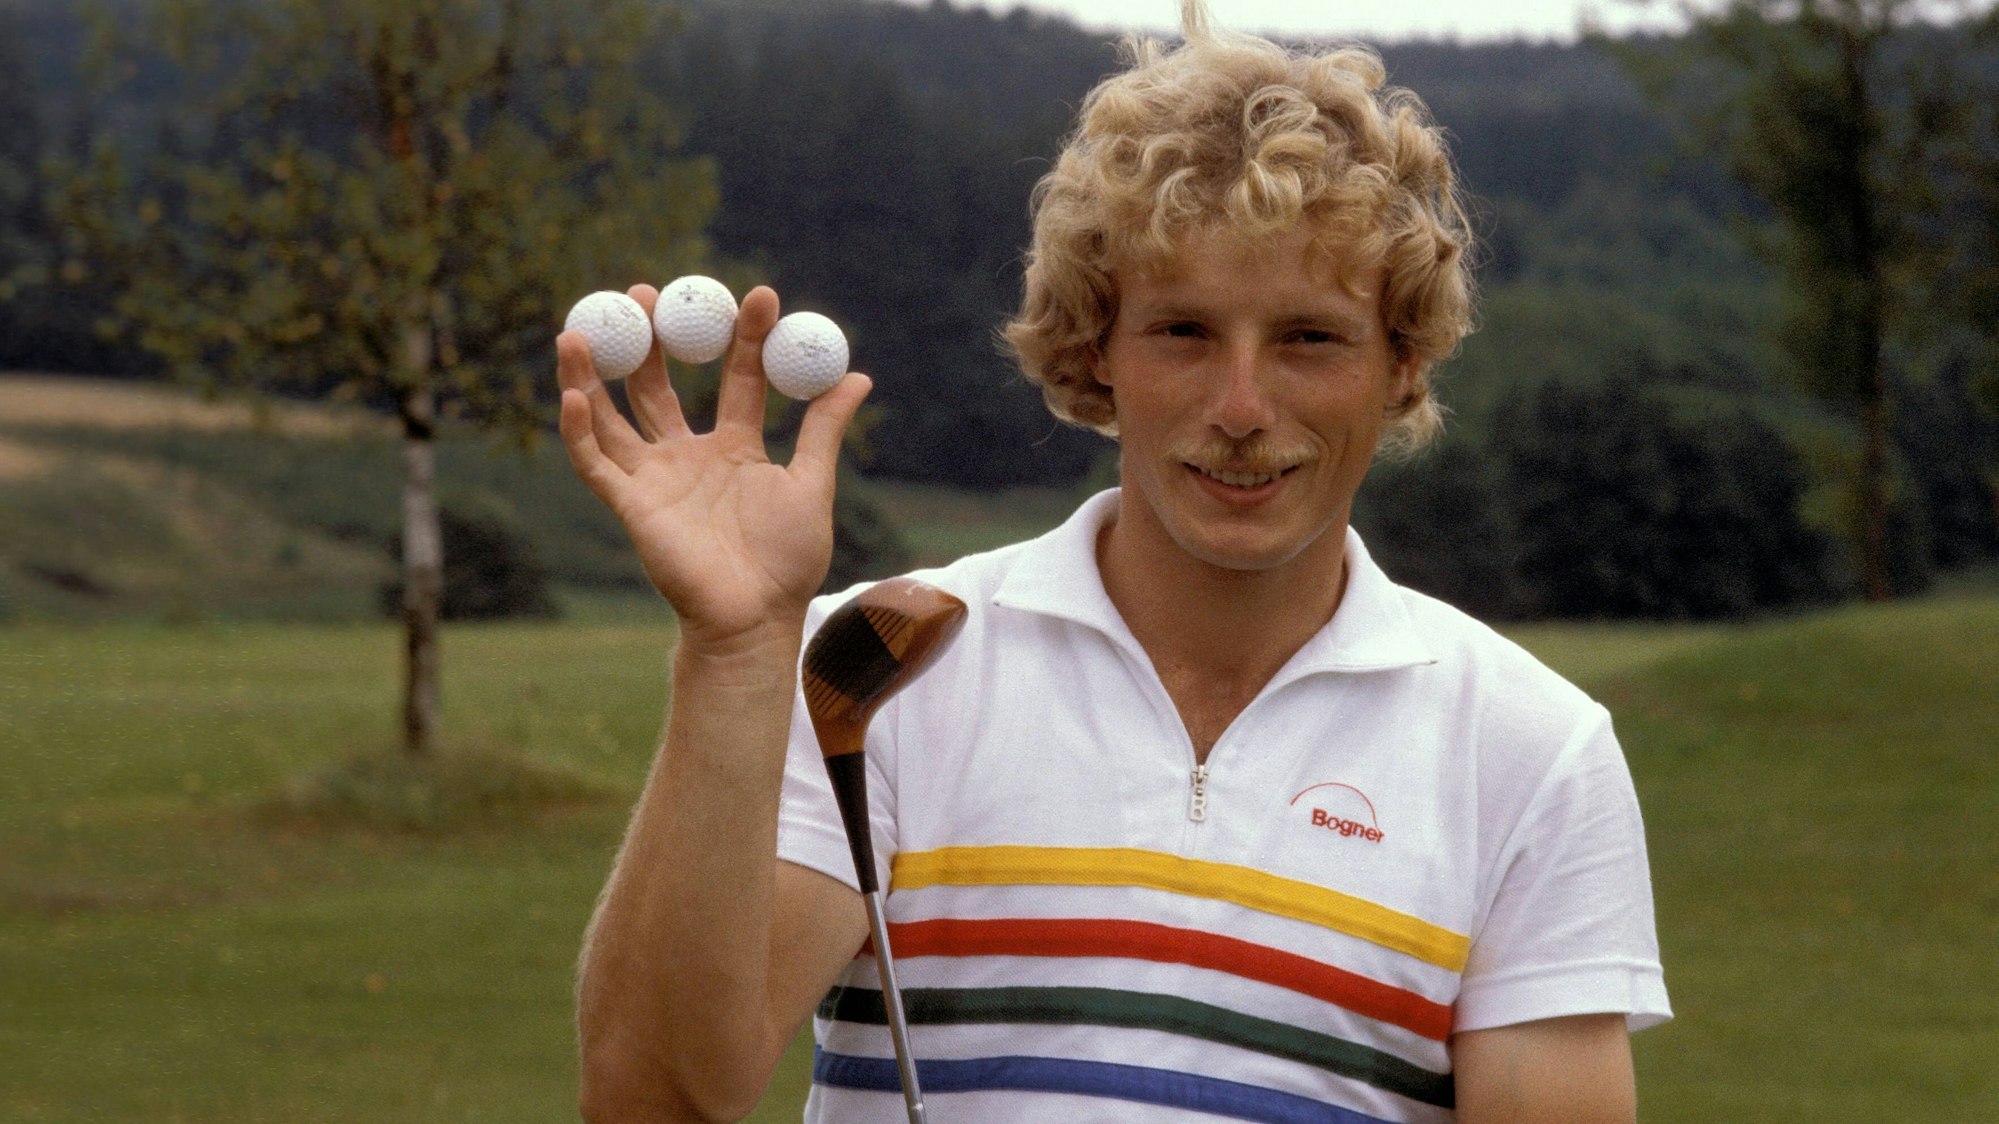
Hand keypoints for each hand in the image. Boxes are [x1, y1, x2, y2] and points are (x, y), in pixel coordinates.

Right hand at [555, 284, 871, 646]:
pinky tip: (575, 394)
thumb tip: (857, 374)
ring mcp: (656, 479)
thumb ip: (824, 430)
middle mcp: (688, 456)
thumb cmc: (787, 561)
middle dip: (653, 340)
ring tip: (585, 327)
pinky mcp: (631, 505)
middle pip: (661, 386)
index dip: (743, 337)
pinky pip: (596, 463)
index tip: (756, 294)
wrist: (756, 618)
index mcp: (735, 447)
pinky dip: (579, 430)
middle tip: (648, 292)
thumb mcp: (811, 484)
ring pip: (613, 416)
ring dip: (595, 373)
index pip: (736, 378)